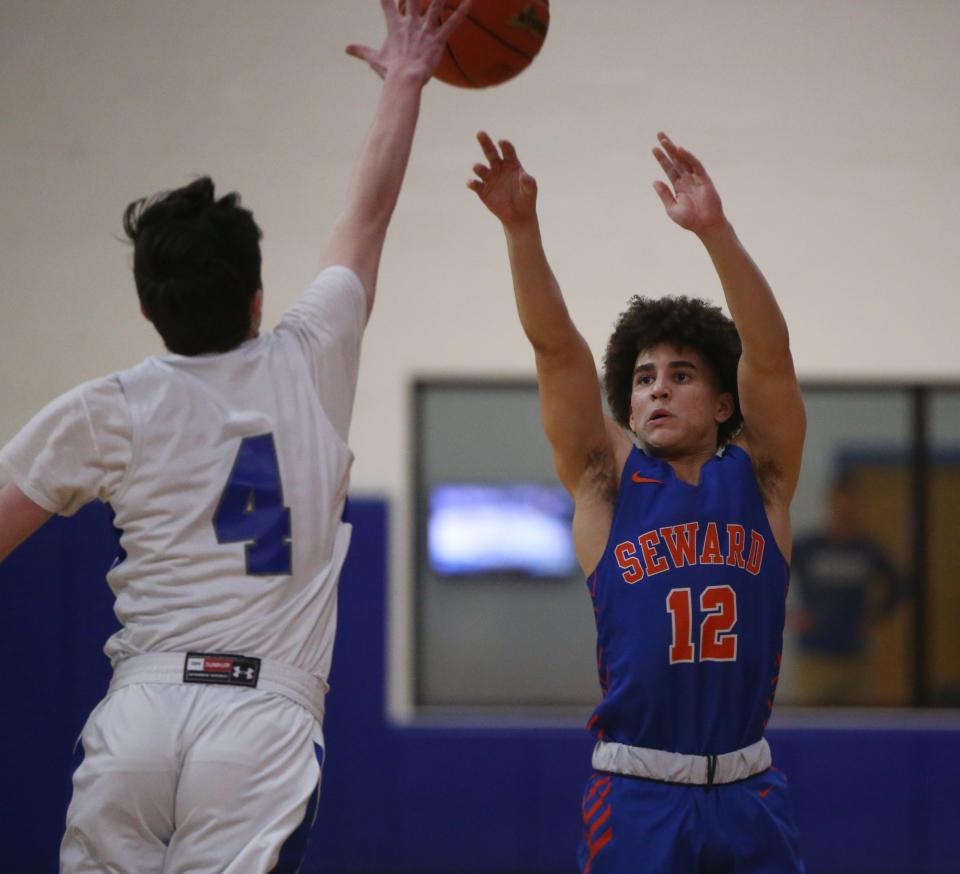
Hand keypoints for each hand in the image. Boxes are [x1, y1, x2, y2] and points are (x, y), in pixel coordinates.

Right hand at [346, 0, 471, 83]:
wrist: (404, 80)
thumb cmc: (389, 71)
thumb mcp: (374, 59)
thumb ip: (361, 51)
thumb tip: (347, 49)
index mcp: (394, 26)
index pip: (387, 3)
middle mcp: (410, 24)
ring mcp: (425, 30)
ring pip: (435, 6)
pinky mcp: (438, 39)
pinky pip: (452, 23)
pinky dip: (461, 12)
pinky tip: (470, 1)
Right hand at [468, 132, 537, 226]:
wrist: (518, 215)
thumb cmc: (526, 199)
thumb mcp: (531, 190)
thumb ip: (528, 182)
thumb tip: (524, 176)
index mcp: (511, 164)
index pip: (508, 152)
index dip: (505, 146)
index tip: (502, 143)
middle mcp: (499, 168)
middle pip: (491, 153)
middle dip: (486, 143)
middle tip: (480, 133)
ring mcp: (490, 179)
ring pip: (482, 169)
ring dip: (479, 167)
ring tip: (478, 167)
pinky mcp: (483, 190)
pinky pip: (476, 185)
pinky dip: (472, 183)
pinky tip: (471, 183)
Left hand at [652, 132, 725, 234]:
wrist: (705, 226)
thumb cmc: (689, 220)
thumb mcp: (671, 208)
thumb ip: (664, 194)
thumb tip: (654, 181)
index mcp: (678, 187)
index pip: (668, 169)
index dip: (661, 158)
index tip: (653, 149)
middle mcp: (686, 179)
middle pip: (675, 160)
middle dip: (667, 148)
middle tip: (659, 134)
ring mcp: (695, 178)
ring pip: (684, 160)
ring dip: (675, 149)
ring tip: (665, 140)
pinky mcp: (704, 179)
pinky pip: (696, 165)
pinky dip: (688, 157)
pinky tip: (680, 150)